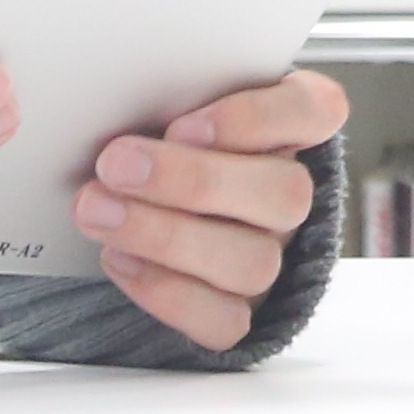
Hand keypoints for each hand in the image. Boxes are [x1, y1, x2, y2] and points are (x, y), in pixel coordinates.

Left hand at [81, 69, 346, 351]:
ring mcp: (273, 256)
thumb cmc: (163, 135)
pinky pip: (225, 320)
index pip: (315, 111)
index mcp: (293, 124)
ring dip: (166, 237)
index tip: (182, 124)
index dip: (255, 120)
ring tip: (97, 210)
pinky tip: (119, 259)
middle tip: (117, 164)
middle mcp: (289, 193)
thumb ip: (167, 92)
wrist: (144, 199)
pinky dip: (167, 293)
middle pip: (283, 194)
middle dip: (192, 182)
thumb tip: (109, 102)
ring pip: (254, 262)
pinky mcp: (243, 312)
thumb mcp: (170, 97)